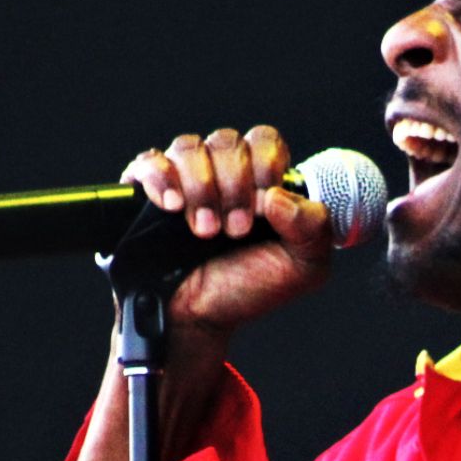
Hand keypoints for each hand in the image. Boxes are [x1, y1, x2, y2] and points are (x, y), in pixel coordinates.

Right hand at [120, 125, 332, 336]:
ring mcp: (184, 178)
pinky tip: (172, 207)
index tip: (261, 210)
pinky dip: (162, 179)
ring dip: (201, 188)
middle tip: (233, 230)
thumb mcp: (304, 267)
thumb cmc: (249, 288)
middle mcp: (223, 171)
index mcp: (262, 179)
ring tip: (204, 231)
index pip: (265, 140)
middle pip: (228, 141)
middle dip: (234, 186)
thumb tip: (278, 195)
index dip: (264, 167)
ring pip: (189, 147)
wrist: (201, 319)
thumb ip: (314, 227)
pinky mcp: (147, 191)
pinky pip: (150, 163)